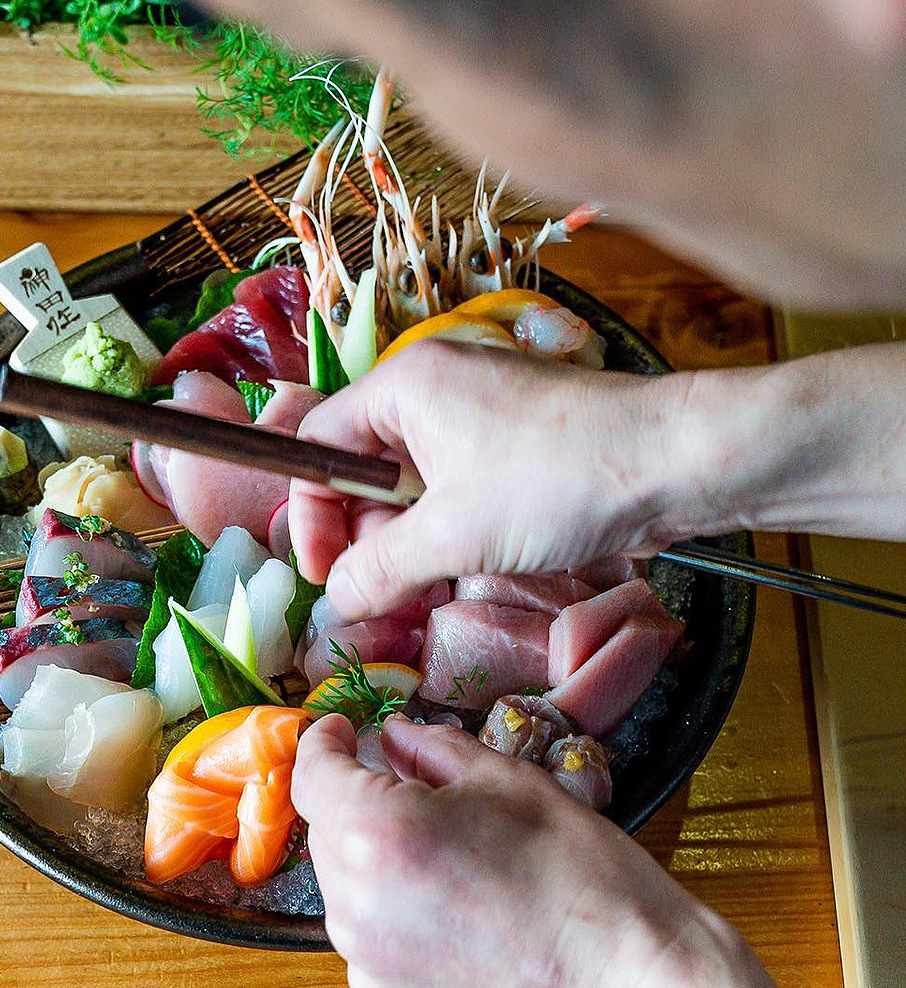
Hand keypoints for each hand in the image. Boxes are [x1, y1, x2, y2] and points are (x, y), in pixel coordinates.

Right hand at [289, 340, 697, 617]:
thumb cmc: (557, 480)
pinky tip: (467, 568)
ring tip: (427, 587)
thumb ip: (380, 569)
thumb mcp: (454, 533)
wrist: (675, 461)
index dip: (311, 515)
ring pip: (415, 484)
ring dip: (410, 541)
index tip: (325, 574)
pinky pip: (460, 487)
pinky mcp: (517, 444)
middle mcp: (436, 390)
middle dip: (366, 535)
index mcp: (405, 386)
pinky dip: (452, 529)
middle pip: (366, 467)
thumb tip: (336, 601)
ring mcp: (481, 415)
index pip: (321, 446)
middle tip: (381, 592)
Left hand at [292, 712, 711, 987]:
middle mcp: (356, 909)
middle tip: (431, 807)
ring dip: (386, 877)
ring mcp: (371, 976)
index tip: (343, 733)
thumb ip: (431, 749)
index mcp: (377, 832)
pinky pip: (380, 961)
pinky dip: (407, 938)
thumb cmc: (578, 876)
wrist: (627, 986)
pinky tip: (467, 934)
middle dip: (367, 811)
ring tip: (461, 879)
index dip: (326, 744)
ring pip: (353, 901)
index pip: (313, 775)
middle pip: (331, 839)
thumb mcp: (507, 780)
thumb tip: (392, 737)